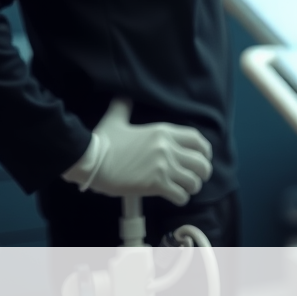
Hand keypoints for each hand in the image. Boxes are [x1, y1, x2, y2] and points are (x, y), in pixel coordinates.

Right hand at [87, 99, 212, 205]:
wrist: (91, 160)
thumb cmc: (103, 141)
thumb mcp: (116, 119)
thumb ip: (123, 107)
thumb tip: (121, 96)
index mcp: (163, 131)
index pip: (196, 139)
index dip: (205, 150)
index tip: (204, 157)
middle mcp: (168, 148)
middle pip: (200, 162)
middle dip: (203, 172)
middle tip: (197, 178)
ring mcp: (163, 166)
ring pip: (193, 180)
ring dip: (192, 187)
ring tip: (186, 189)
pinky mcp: (155, 184)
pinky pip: (180, 194)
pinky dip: (181, 198)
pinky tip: (177, 198)